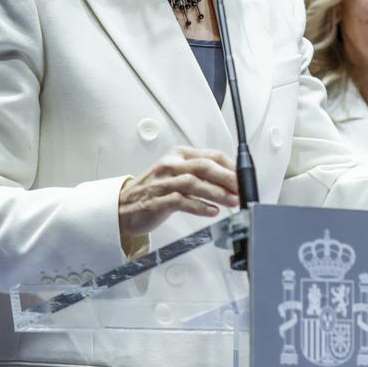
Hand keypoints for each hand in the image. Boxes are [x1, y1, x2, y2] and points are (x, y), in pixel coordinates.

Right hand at [118, 147, 238, 237]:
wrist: (123, 207)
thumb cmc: (154, 191)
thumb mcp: (178, 174)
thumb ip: (202, 175)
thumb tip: (232, 182)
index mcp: (179, 155)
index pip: (212, 156)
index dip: (231, 167)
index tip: (244, 179)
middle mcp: (171, 165)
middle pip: (205, 167)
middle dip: (228, 178)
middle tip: (242, 189)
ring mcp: (163, 182)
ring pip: (194, 183)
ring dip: (216, 193)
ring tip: (232, 202)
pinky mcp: (156, 200)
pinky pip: (181, 201)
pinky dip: (199, 206)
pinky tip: (212, 211)